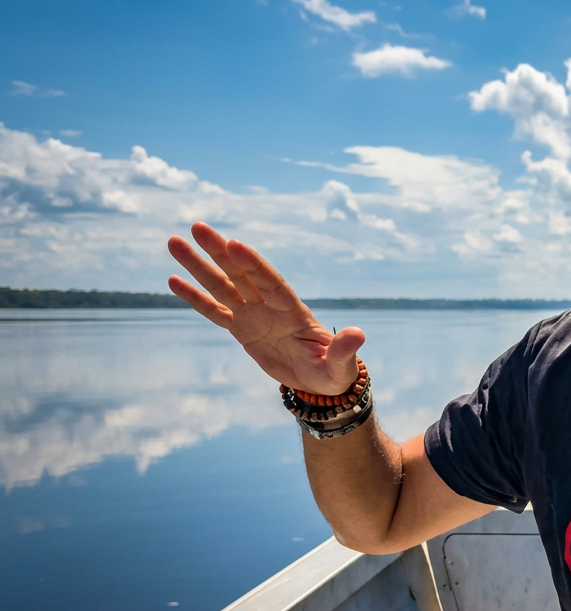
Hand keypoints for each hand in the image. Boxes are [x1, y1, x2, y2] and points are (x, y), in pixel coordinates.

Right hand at [167, 222, 363, 395]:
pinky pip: (214, 311)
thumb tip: (358, 334)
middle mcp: (270, 307)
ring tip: (175, 242)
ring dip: (199, 266)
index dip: (253, 265)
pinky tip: (172, 280)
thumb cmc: (334, 373)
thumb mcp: (340, 366)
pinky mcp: (242, 330)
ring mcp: (254, 316)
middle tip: (197, 226)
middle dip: (219, 252)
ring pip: (222, 286)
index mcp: (293, 313)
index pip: (271, 284)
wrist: (321, 383)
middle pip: (241, 275)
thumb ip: (344, 350)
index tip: (234, 244)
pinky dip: (195, 297)